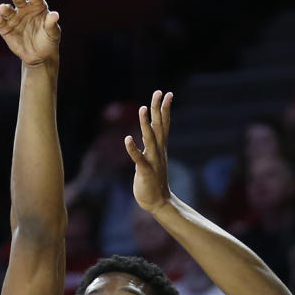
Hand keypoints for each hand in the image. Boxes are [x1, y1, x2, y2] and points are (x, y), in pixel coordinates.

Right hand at [0, 0, 59, 65]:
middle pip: (20, 0)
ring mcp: (14, 18)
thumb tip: (55, 15)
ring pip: (8, 10)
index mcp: (38, 7)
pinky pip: (1, 22)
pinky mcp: (5, 28)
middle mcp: (25, 9)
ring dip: (4, 8)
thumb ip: (52, 24)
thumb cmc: (48, 41)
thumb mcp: (53, 33)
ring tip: (2, 8)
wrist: (39, 55)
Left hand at [126, 90, 172, 212]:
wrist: (158, 202)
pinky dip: (133, 149)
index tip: (167, 93)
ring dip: (145, 124)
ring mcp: (153, 161)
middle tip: (158, 92)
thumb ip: (152, 143)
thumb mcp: (154, 158)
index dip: (165, 109)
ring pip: (150, 139)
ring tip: (142, 108)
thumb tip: (150, 129)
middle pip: (159, 126)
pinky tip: (127, 139)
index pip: (164, 124)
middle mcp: (158, 151)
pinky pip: (138, 159)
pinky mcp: (145, 172)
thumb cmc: (154, 179)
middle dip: (158, 109)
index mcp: (160, 147)